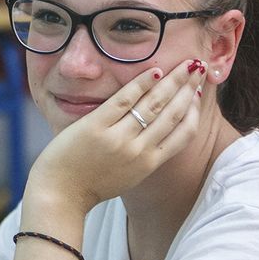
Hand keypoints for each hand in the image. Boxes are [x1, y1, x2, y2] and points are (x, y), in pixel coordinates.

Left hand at [24, 58, 207, 220]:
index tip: (198, 93)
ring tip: (185, 65)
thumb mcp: (128, 177)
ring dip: (173, 81)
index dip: (194, 110)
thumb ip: (144, 157)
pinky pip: (124, 99)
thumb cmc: (90, 185)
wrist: (60, 194)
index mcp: (149, 164)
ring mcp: (118, 138)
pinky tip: (154, 71)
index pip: (184, 133)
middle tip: (198, 68)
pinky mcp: (96, 127)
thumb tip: (157, 135)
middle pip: (173, 113)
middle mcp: (139, 151)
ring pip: (154, 104)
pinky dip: (141, 83)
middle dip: (189, 88)